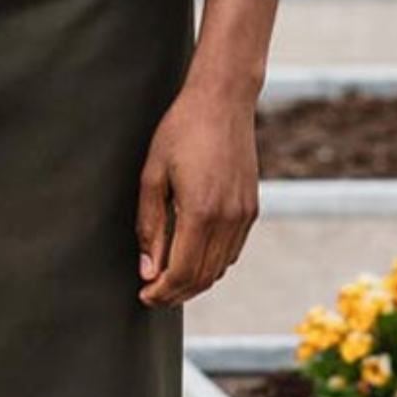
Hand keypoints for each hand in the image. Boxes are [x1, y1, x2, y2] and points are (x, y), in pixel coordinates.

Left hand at [135, 86, 258, 306]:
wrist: (223, 101)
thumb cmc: (181, 130)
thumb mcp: (153, 174)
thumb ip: (149, 225)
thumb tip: (148, 269)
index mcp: (200, 211)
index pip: (183, 272)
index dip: (162, 291)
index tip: (144, 295)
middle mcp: (228, 218)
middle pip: (203, 277)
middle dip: (176, 293)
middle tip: (152, 296)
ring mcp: (244, 214)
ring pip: (220, 268)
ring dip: (194, 282)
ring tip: (168, 281)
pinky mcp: (252, 208)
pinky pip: (232, 251)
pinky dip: (212, 264)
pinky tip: (193, 259)